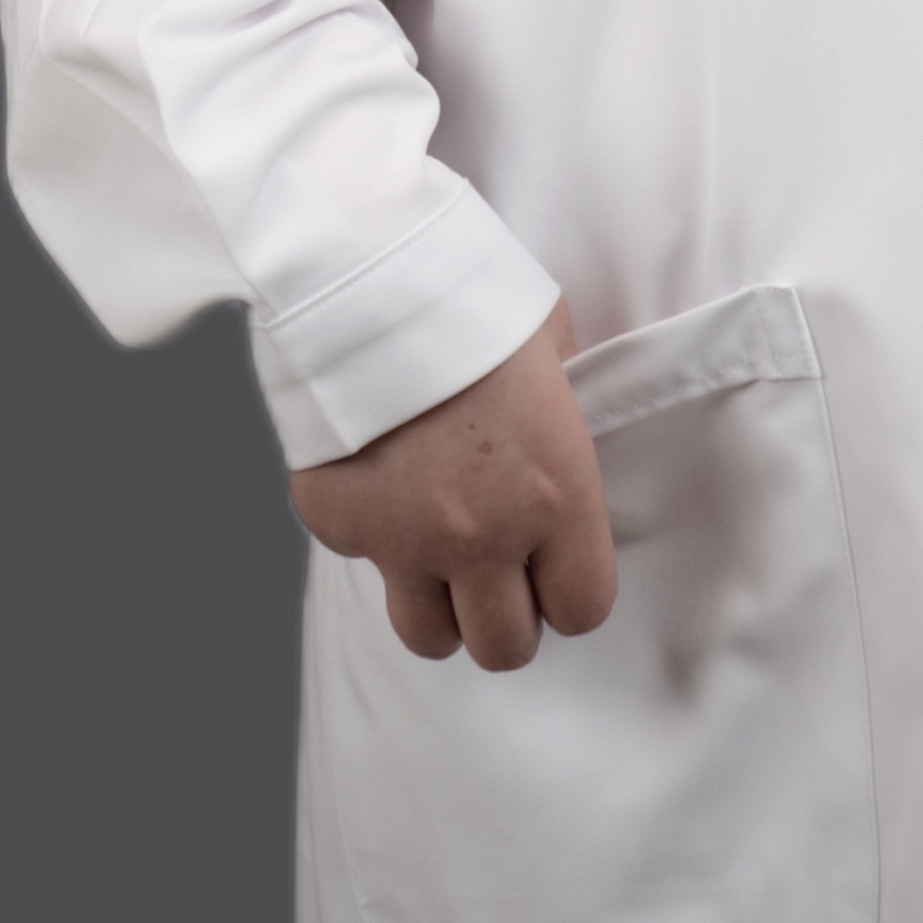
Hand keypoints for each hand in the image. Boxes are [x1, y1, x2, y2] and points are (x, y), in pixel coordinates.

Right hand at [290, 306, 619, 668]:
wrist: (371, 274)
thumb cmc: (475, 297)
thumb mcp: (553, 348)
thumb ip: (563, 414)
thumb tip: (558, 441)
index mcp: (556, 493)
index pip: (584, 609)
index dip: (571, 590)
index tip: (557, 565)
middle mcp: (484, 534)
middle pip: (505, 647)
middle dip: (507, 613)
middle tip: (498, 566)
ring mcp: (404, 541)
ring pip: (429, 636)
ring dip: (441, 604)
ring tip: (440, 551)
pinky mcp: (339, 527)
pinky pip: (366, 564)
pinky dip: (377, 538)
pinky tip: (383, 480)